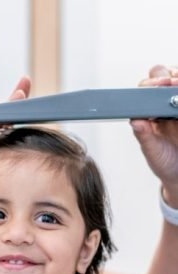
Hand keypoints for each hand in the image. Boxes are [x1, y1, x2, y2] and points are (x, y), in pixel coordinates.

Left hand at [130, 64, 177, 204]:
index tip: (160, 85)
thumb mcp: (153, 152)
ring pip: (177, 80)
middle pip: (165, 77)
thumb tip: (135, 121)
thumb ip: (144, 136)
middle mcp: (165, 105)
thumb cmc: (164, 162)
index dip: (152, 83)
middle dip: (167, 76)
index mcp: (150, 113)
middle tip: (173, 83)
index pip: (147, 89)